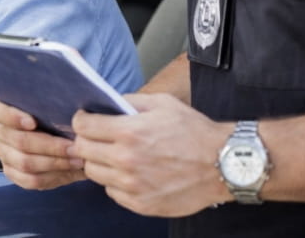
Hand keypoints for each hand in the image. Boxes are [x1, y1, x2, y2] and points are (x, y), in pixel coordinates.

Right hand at [0, 97, 85, 189]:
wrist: (57, 128)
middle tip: (74, 146)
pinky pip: (29, 180)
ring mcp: (3, 152)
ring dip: (55, 162)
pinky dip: (52, 177)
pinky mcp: (12, 172)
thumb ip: (51, 101)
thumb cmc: (53, 109)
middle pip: (18, 141)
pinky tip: (70, 170)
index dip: (11, 117)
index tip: (32, 122)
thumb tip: (72, 111)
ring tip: (78, 159)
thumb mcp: (50, 99)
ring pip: (25, 163)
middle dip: (50, 145)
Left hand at [70, 93, 231, 216]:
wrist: (222, 164)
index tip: (85, 120)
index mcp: (128, 132)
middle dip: (86, 141)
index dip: (81, 120)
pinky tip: (131, 173)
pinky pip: (112, 192)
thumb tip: (106, 103)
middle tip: (98, 138)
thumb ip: (130, 101)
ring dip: (100, 162)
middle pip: (82, 150)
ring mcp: (132, 185)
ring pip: (94, 173)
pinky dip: (116, 182)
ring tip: (116, 156)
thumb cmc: (193, 131)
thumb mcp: (162, 103)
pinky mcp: (140, 203)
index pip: (82, 126)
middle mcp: (125, 160)